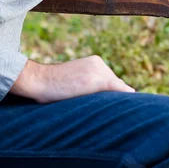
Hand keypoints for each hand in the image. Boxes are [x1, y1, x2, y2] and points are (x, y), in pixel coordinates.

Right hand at [9, 56, 134, 103]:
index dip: (110, 93)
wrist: (40, 80)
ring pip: (116, 89)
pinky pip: (116, 88)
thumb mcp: (75, 79)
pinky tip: (128, 98)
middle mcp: (100, 64)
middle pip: (115, 84)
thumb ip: (90, 83)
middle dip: (113, 96)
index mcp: (95, 61)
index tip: (106, 102)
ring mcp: (99, 71)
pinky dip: (123, 93)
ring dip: (113, 99)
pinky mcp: (97, 81)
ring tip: (98, 107)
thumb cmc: (53, 84)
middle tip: (102, 107)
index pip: (111, 80)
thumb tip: (111, 93)